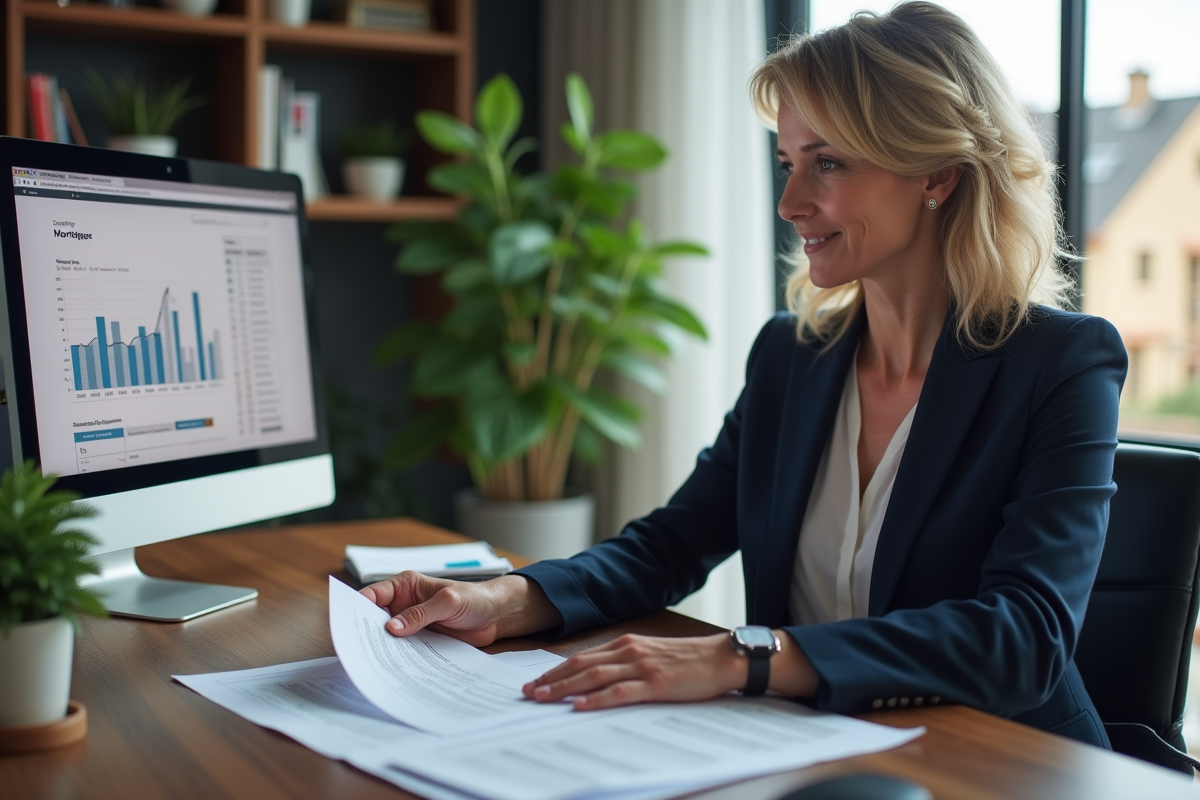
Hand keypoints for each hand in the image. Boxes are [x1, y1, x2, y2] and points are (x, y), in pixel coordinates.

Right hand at [360, 571, 560, 647]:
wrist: (496, 616)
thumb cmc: (474, 598)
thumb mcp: (447, 602)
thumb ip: (420, 614)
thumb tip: (392, 628)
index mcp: (405, 586)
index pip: (372, 596)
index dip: (356, 609)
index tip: (345, 626)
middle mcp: (403, 604)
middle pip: (374, 619)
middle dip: (363, 633)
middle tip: (353, 652)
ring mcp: (411, 624)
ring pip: (387, 637)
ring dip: (380, 649)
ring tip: (368, 666)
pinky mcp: (420, 641)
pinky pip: (403, 650)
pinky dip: (396, 659)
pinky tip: (391, 670)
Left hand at [521, 633, 746, 710]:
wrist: (722, 658)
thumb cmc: (689, 661)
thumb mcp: (652, 656)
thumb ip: (627, 663)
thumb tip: (597, 679)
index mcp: (627, 644)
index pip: (583, 657)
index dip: (557, 669)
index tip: (537, 681)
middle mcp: (629, 651)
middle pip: (581, 665)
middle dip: (552, 680)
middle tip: (528, 692)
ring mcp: (641, 667)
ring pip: (593, 677)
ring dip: (565, 688)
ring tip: (543, 698)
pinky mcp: (655, 684)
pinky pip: (619, 692)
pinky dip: (596, 699)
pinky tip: (580, 706)